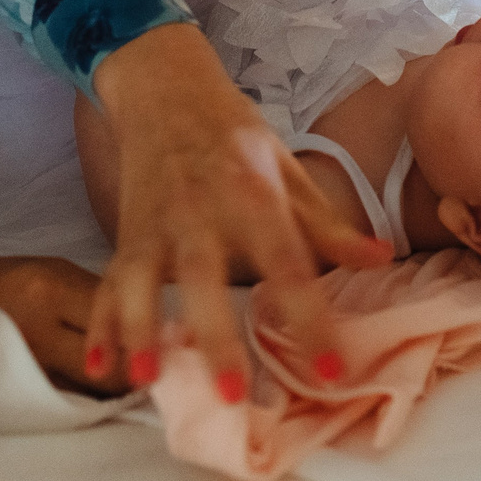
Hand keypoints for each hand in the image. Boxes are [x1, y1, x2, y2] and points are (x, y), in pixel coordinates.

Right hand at [84, 24, 391, 394]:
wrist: (166, 89)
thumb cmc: (235, 136)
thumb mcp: (289, 170)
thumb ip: (329, 224)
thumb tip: (383, 258)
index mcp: (252, 195)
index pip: (287, 262)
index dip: (310, 316)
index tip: (330, 370)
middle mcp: (200, 210)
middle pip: (205, 275)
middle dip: (215, 333)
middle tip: (229, 391)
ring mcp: (156, 223)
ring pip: (142, 280)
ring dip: (141, 330)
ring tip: (147, 380)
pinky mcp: (126, 233)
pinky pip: (109, 282)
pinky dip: (99, 323)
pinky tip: (97, 365)